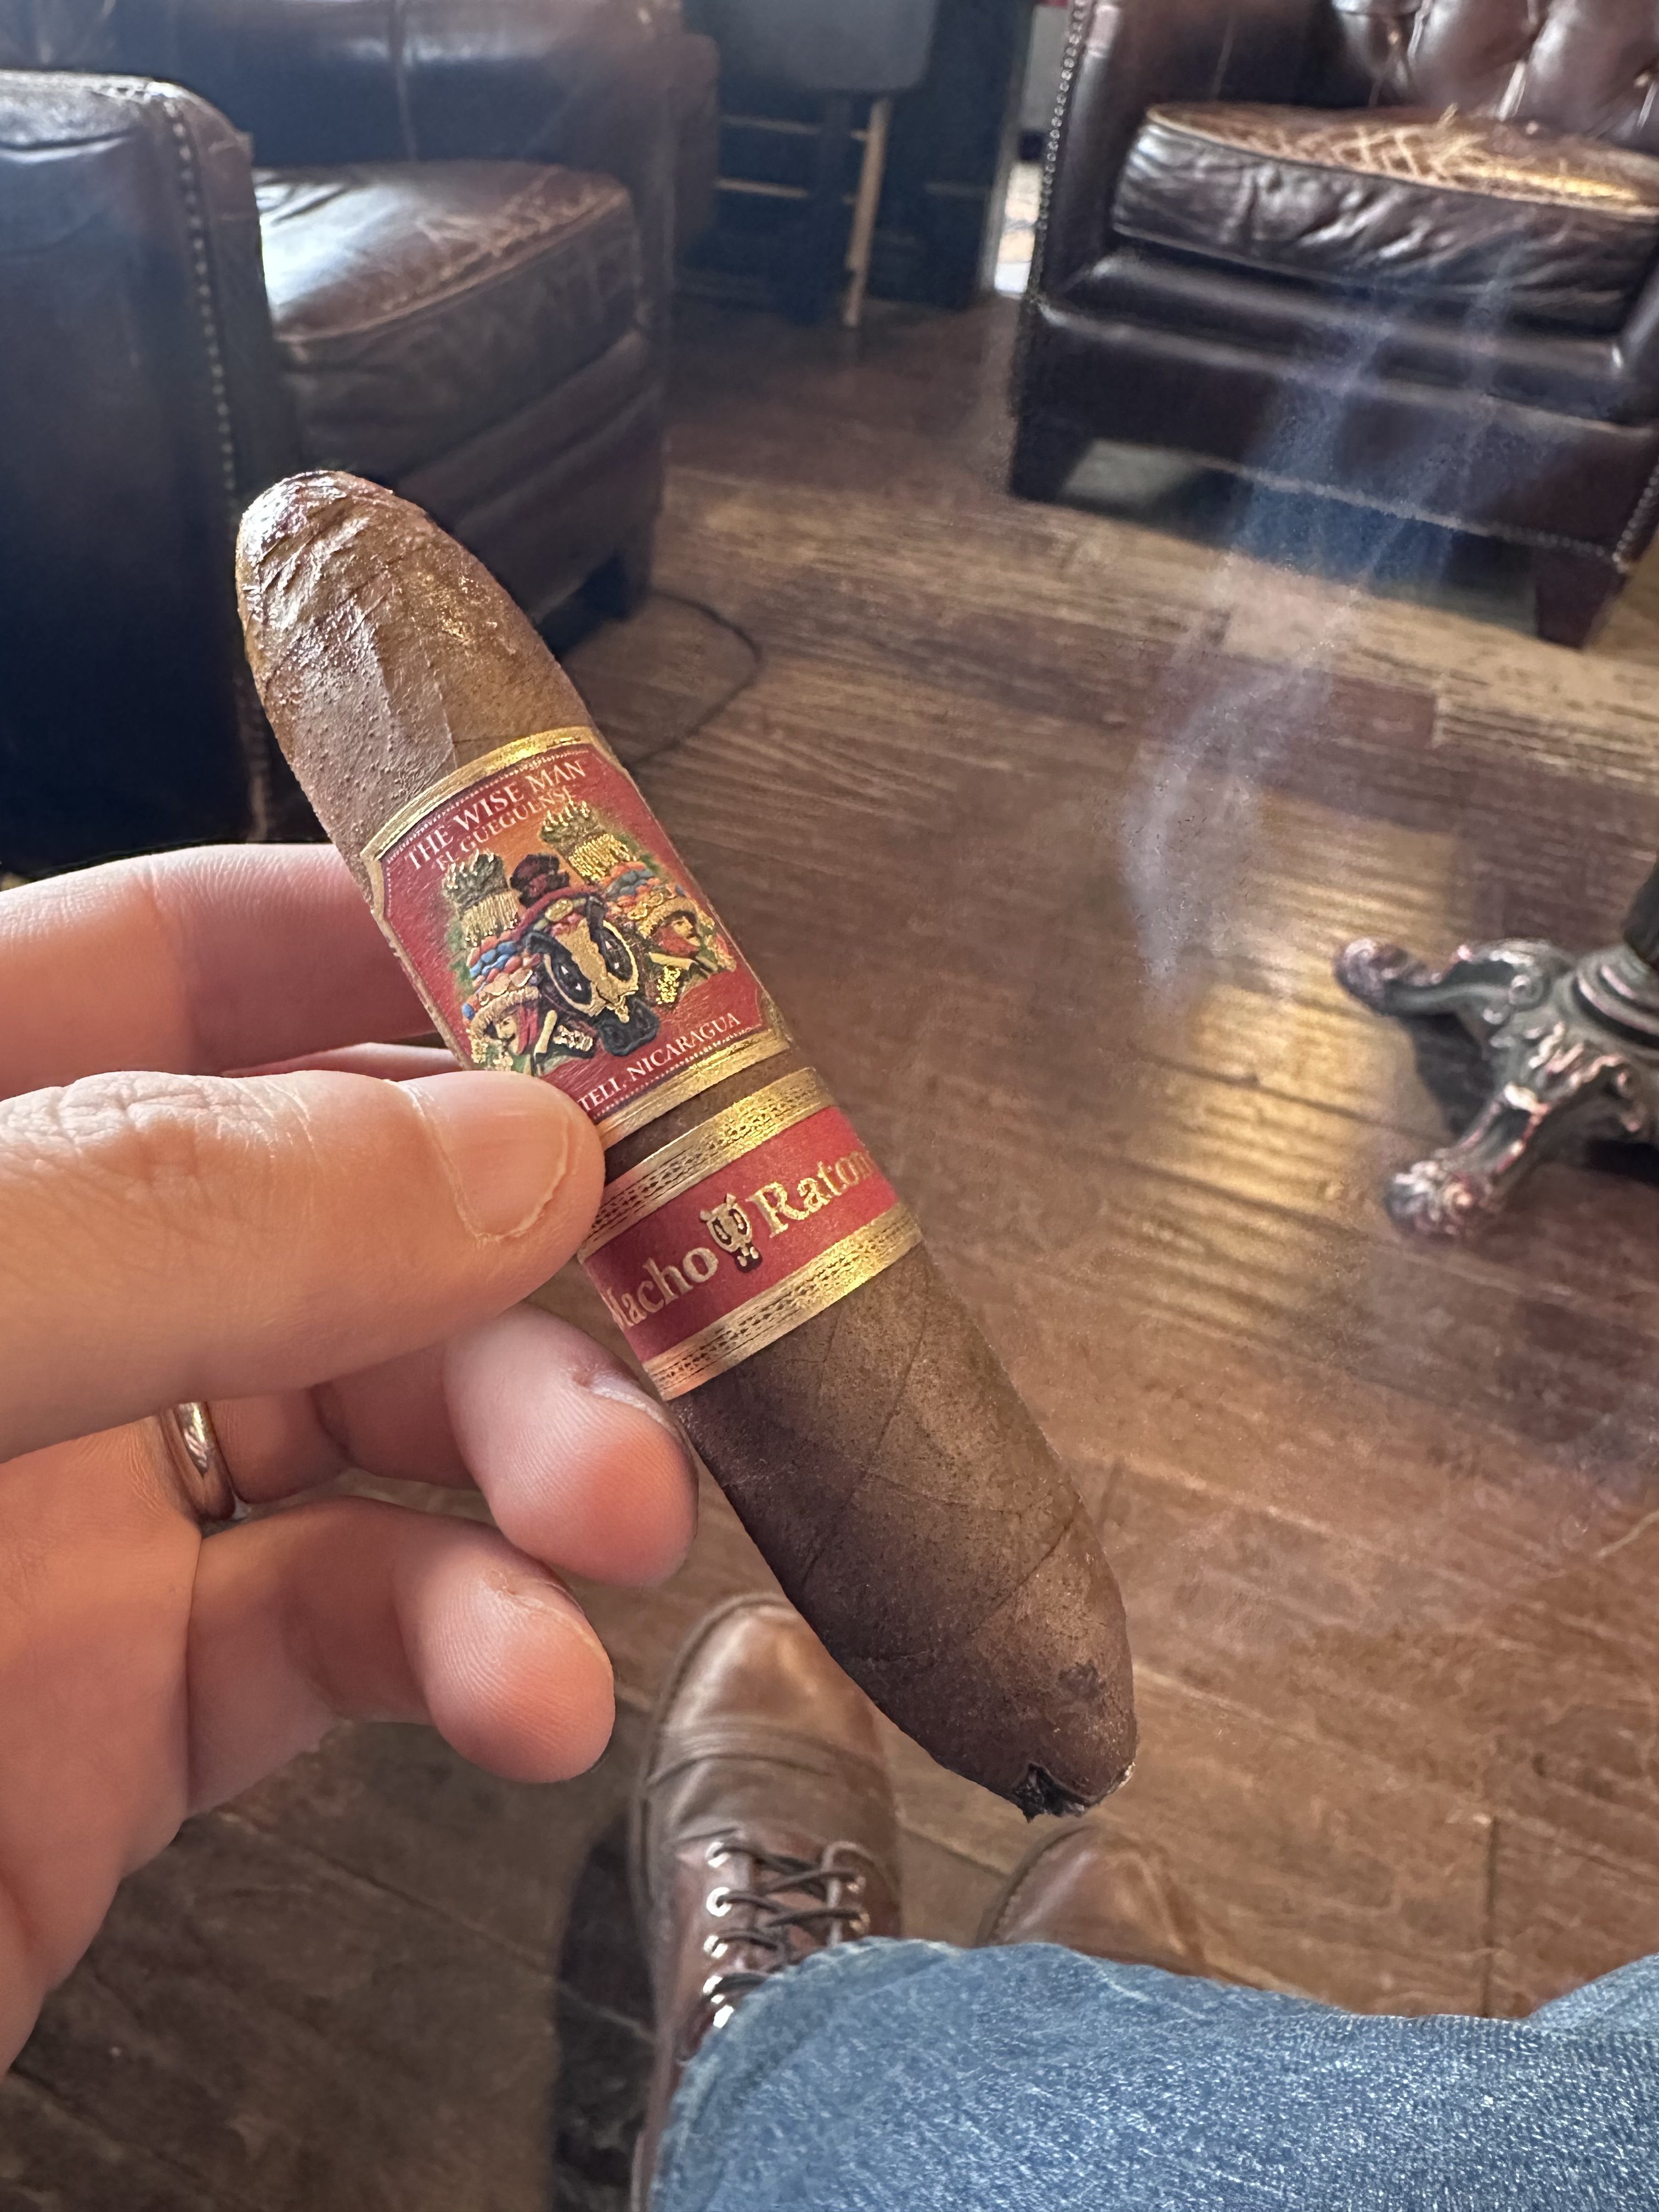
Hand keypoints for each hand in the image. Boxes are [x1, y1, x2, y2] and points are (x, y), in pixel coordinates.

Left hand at [0, 845, 695, 2065]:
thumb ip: (174, 1218)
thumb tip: (527, 1152)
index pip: (196, 953)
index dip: (416, 940)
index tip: (627, 985)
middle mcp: (22, 1294)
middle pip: (348, 1200)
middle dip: (534, 1248)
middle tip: (692, 1302)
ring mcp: (74, 1509)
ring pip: (381, 1422)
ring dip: (538, 1458)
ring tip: (623, 1524)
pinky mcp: (125, 1722)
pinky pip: (346, 1642)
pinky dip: (474, 1654)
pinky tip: (536, 1692)